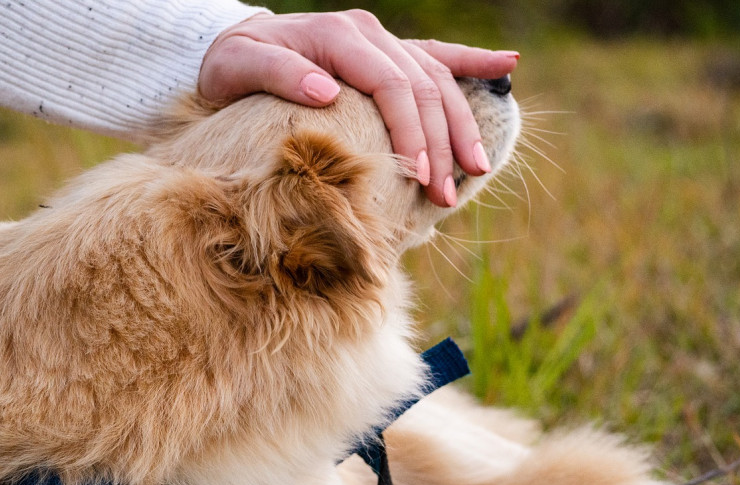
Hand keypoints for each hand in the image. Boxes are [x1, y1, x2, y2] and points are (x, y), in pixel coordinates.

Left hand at [198, 10, 518, 206]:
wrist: (234, 45)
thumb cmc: (232, 65)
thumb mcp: (238, 67)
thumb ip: (279, 74)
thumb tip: (325, 91)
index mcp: (339, 36)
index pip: (392, 85)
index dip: (412, 131)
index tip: (421, 177)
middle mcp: (368, 34)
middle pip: (423, 87)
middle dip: (441, 143)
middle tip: (447, 195)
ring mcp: (382, 41)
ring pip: (438, 78)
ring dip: (461, 124)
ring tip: (477, 168)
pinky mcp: (387, 52)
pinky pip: (437, 54)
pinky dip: (473, 61)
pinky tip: (507, 67)